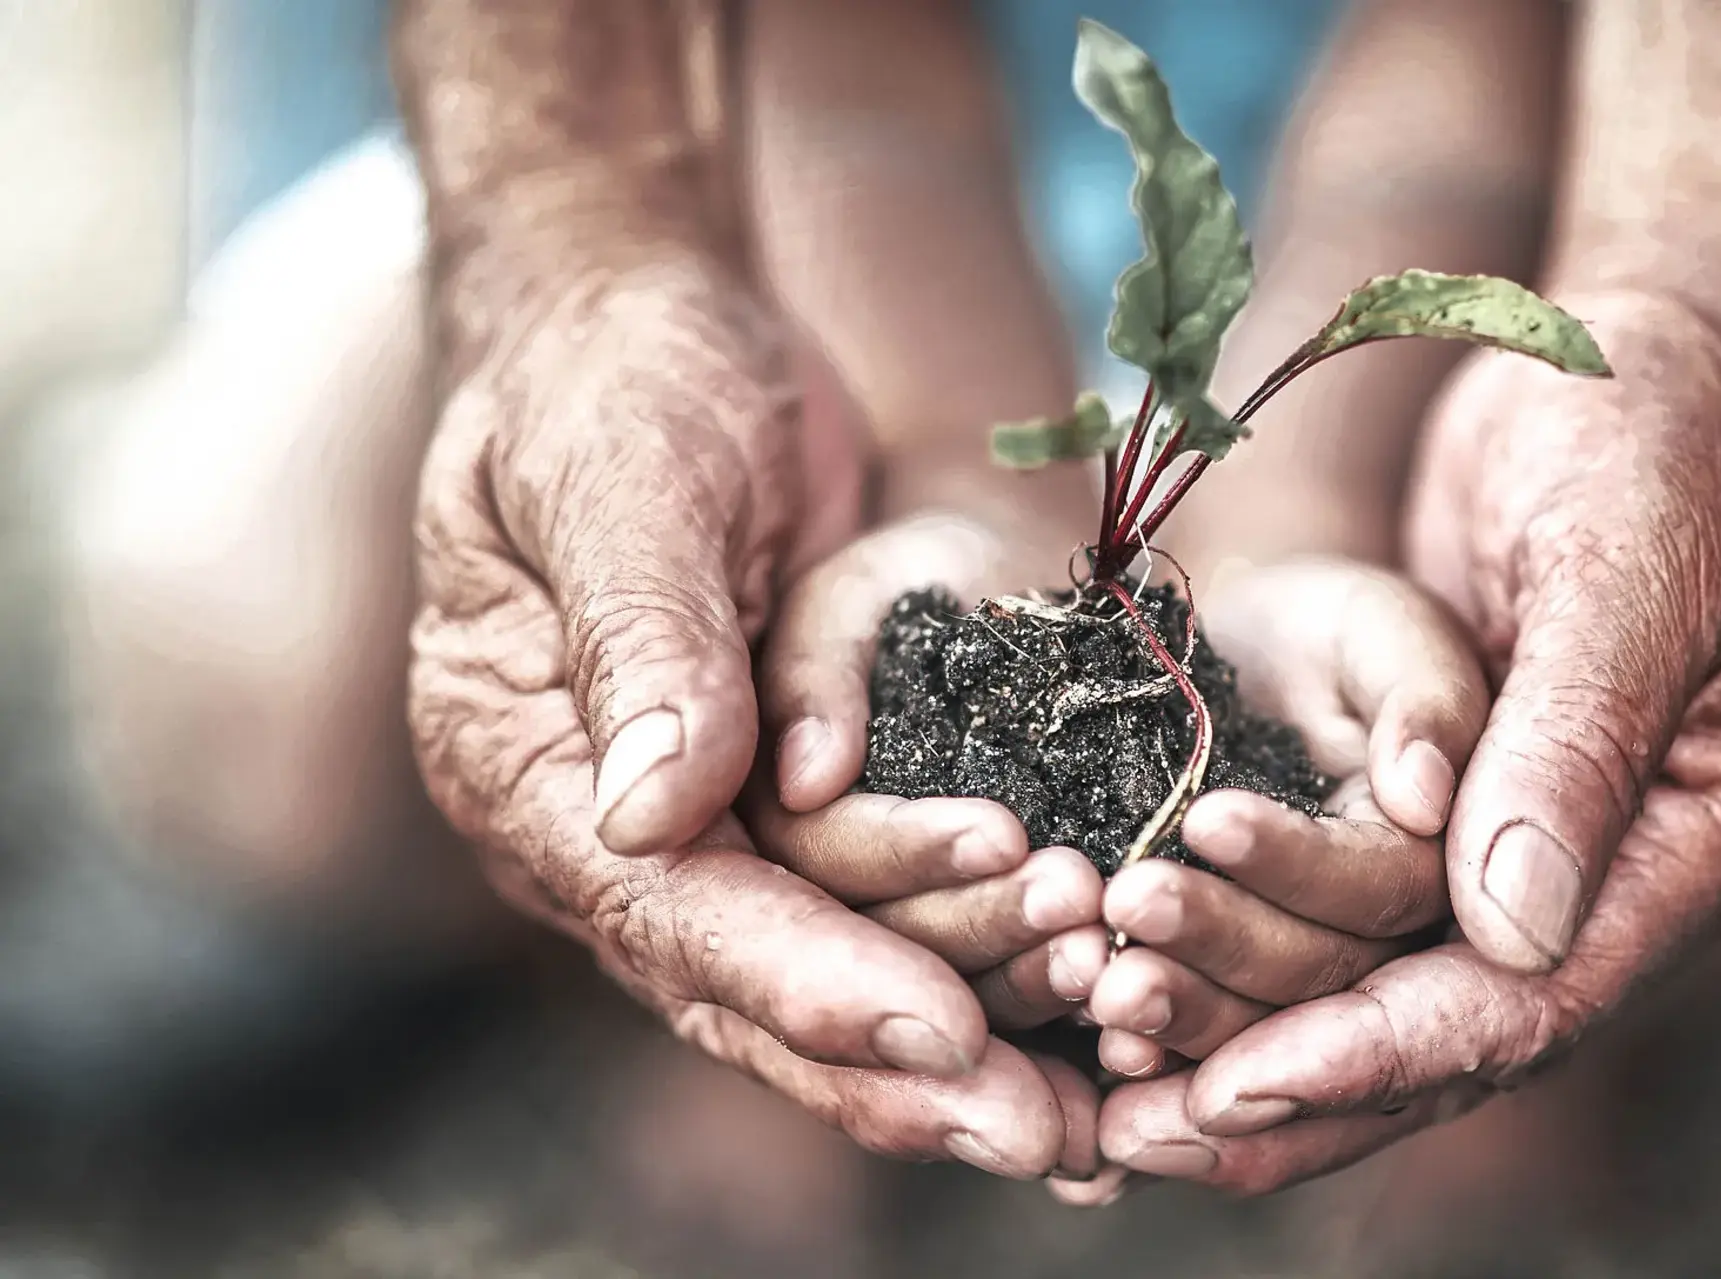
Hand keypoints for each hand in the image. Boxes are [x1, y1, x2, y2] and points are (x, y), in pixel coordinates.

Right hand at [407, 254, 1083, 1178]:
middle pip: (749, 988)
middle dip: (899, 1065)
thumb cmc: (617, 376)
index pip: (670, 910)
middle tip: (1050, 1137)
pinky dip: (969, 968)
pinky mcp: (778, 801)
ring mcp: (692, 825)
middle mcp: (600, 831)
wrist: (646, 328)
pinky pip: (872, 913)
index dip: (806, 980)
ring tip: (1097, 1099)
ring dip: (960, 1033)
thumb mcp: (622, 476)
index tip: (941, 1036)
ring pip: (822, 974)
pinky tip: (1074, 1025)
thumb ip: (642, 638)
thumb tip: (653, 817)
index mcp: (524, 766)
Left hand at [1099, 290, 1720, 1193]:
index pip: (1525, 1003)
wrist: (1637, 359)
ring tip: (1101, 1067)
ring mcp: (1512, 848)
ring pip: (1368, 990)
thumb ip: (1576, 744)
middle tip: (1131, 1120)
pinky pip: (1332, 914)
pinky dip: (1238, 955)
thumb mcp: (1633, 569)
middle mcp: (1600, 881)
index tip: (1239, 1085)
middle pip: (1435, 1035)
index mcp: (1688, 849)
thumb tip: (1507, 934)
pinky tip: (1129, 992)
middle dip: (1281, 1072)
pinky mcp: (1429, 810)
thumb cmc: (1666, 432)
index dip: (1377, 1052)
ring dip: (1238, 1028)